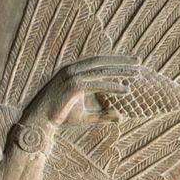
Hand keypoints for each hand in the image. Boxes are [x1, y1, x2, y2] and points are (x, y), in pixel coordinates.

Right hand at [21, 55, 139, 126]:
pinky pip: (98, 84)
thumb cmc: (60, 116)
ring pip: (101, 71)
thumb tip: (121, 117)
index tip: (130, 61)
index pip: (97, 61)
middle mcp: (72, 70)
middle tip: (139, 61)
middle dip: (121, 60)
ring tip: (137, 74)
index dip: (114, 60)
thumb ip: (102, 115)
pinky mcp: (74, 86)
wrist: (40, 120)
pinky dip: (113, 86)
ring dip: (120, 71)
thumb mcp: (84, 115)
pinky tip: (126, 90)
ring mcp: (72, 76)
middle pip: (101, 61)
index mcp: (72, 71)